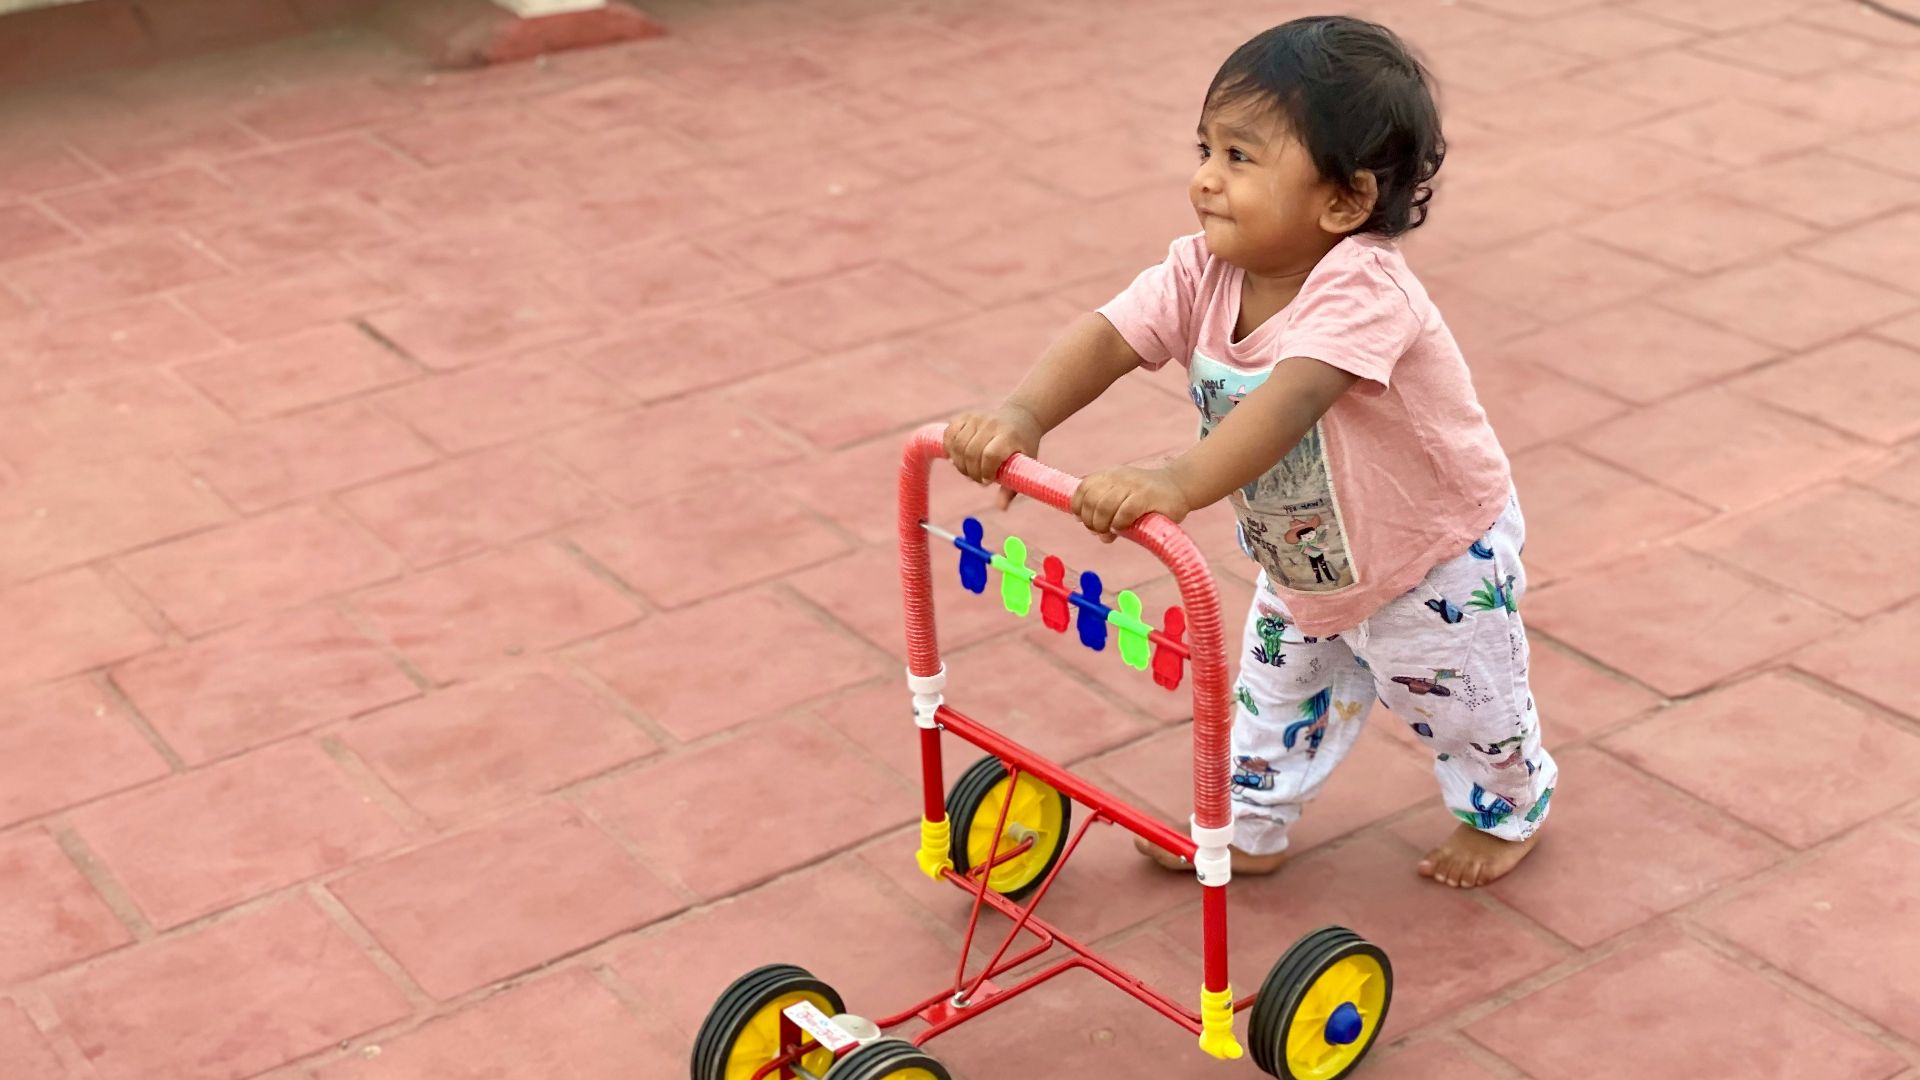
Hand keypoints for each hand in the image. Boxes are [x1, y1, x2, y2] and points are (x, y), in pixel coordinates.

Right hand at [944, 405, 1041, 509]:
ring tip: (968, 469)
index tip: (987, 480)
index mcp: (1008, 436)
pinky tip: (957, 457)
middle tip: (977, 479)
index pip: (990, 455)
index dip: (985, 471)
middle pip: (971, 452)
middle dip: (971, 472)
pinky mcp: (965, 416)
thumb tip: (1001, 508)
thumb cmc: (1022, 447)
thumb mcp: (1024, 467)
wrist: (1021, 417)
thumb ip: (1011, 488)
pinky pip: (949, 434)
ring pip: (957, 444)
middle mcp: (992, 424)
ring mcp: (977, 418)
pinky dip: (949, 448)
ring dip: (959, 463)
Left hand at [1071, 465, 1191, 542]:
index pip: (1083, 488)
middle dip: (1090, 520)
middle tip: (1099, 532)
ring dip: (1102, 524)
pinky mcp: (1147, 496)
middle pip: (1091, 499)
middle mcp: (1118, 477)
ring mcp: (1133, 485)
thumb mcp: (1124, 499)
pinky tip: (1122, 528)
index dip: (1078, 507)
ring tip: (1109, 533)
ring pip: (1104, 506)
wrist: (1180, 487)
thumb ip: (1106, 511)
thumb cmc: (1149, 499)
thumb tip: (1093, 530)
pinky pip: (1124, 512)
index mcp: (1110, 475)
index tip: (1083, 520)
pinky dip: (1119, 523)